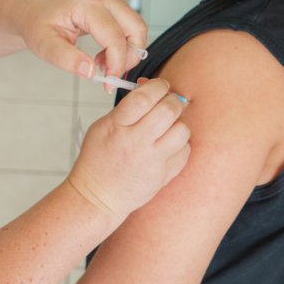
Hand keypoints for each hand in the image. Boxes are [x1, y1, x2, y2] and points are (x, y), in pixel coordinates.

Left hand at [13, 0, 147, 78]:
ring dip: (127, 52)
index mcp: (87, 4)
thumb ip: (66, 59)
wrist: (35, 8)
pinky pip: (131, 27)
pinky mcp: (114, 5)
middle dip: (129, 57)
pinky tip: (103, 55)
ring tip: (102, 64)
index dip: (116, 64)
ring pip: (137, 28)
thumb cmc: (37, 23)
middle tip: (109, 74)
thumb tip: (90, 72)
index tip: (107, 83)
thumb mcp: (44, 45)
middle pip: (136, 28)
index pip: (115, 37)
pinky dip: (124, 45)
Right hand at [67, 79, 190, 221]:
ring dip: (178, 123)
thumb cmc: (98, 159)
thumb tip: (150, 88)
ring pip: (182, 130)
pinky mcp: (164, 176)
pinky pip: (185, 151)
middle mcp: (136, 143)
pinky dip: (180, 144)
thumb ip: (126, 108)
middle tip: (169, 102)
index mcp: (117, 127)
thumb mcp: (102, 127)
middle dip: (172, 100)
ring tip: (168, 126)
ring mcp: (152, 161)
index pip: (143, 98)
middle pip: (168, 111)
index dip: (157, 86)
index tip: (160, 86)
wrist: (98, 197)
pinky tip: (168, 145)